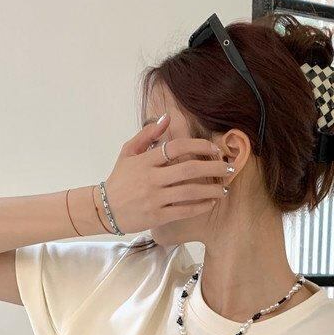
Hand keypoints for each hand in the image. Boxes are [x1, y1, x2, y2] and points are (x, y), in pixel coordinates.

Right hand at [102, 112, 234, 235]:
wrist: (104, 208)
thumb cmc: (120, 178)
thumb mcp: (128, 152)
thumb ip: (147, 134)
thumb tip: (167, 117)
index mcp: (145, 160)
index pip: (176, 148)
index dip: (198, 146)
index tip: (214, 148)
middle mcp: (151, 179)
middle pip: (188, 170)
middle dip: (213, 168)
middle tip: (229, 168)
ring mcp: (154, 199)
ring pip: (189, 192)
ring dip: (211, 190)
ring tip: (225, 189)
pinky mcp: (156, 217)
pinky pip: (183, 211)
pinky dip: (199, 207)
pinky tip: (211, 203)